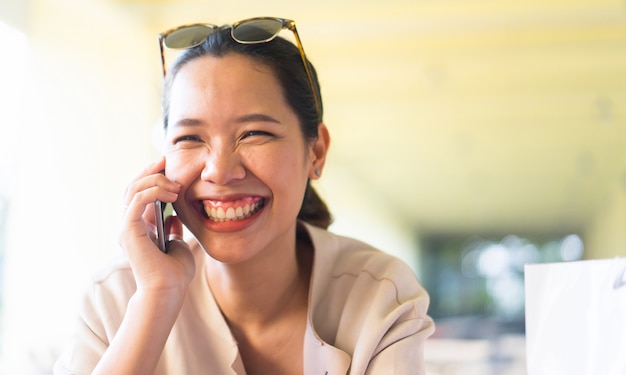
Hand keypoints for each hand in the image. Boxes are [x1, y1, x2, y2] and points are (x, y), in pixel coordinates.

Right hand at [119, 157, 194, 293]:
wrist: (168, 291)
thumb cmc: (175, 273)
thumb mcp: (178, 244)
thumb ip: (173, 229)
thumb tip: (174, 216)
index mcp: (140, 227)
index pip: (139, 193)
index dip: (151, 177)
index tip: (167, 165)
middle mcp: (129, 225)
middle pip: (132, 187)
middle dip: (149, 171)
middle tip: (165, 162)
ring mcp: (127, 228)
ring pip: (132, 191)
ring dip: (154, 182)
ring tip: (175, 186)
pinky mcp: (129, 231)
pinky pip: (136, 202)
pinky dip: (152, 192)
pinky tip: (171, 194)